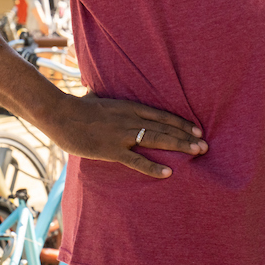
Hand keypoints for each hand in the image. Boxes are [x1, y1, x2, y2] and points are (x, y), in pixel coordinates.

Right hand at [42, 92, 205, 178]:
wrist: (59, 113)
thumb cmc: (77, 107)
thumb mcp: (99, 98)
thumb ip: (108, 99)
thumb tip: (100, 93)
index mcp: (130, 107)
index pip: (162, 115)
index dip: (182, 123)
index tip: (197, 130)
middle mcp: (130, 119)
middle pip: (165, 127)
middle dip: (187, 136)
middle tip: (206, 145)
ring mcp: (122, 134)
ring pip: (157, 139)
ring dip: (179, 145)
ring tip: (197, 152)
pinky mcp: (111, 150)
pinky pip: (136, 160)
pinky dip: (153, 166)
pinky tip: (168, 172)